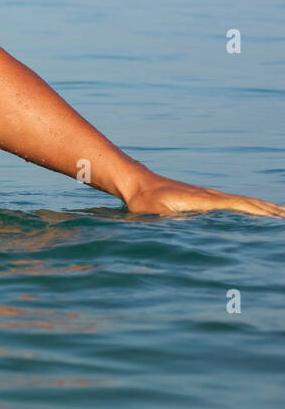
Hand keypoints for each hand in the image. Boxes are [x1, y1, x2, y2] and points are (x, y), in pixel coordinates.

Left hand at [125, 172, 284, 217]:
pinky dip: (252, 206)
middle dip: (270, 211)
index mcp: (203, 201)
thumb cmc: (144, 201)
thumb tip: (188, 225)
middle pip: (248, 203)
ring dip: (265, 208)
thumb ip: (171, 220)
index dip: (258, 212)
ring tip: (283, 214)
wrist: (137, 183)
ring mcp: (210, 195)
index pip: (238, 206)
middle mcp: (211, 196)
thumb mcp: (155, 214)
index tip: (277, 218)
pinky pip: (235, 202)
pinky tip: (258, 210)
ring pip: (245, 201)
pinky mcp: (206, 197)